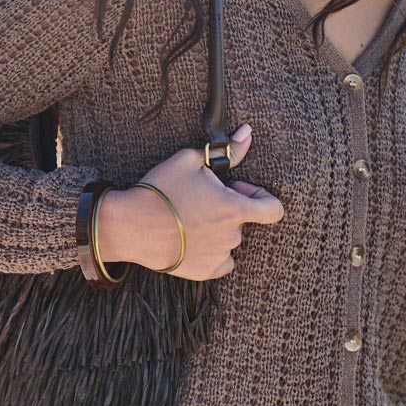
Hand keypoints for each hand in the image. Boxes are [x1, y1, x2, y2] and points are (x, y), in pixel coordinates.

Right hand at [97, 122, 283, 279]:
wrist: (131, 226)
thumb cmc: (160, 190)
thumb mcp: (190, 160)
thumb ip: (227, 151)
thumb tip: (248, 133)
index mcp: (234, 209)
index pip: (273, 209)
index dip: (260, 197)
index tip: (237, 190)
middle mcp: (232, 236)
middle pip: (242, 221)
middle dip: (227, 209)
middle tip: (199, 200)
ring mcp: (219, 256)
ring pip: (229, 240)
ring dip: (217, 229)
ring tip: (188, 219)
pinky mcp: (205, 272)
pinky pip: (221, 262)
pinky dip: (212, 252)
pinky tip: (192, 240)